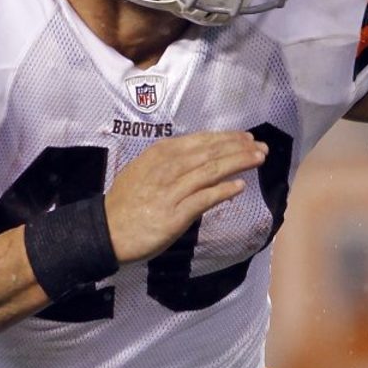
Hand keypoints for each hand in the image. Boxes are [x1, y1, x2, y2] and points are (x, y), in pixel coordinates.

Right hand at [105, 131, 265, 263]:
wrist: (106, 231)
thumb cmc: (125, 202)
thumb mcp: (143, 170)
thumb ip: (168, 162)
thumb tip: (197, 158)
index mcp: (159, 154)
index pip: (200, 141)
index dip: (226, 138)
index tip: (245, 137)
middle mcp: (167, 168)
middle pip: (210, 153)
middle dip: (239, 147)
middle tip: (261, 146)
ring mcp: (171, 191)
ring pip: (211, 171)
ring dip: (238, 163)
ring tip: (258, 159)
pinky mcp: (175, 215)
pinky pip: (204, 199)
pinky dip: (223, 191)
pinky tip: (239, 187)